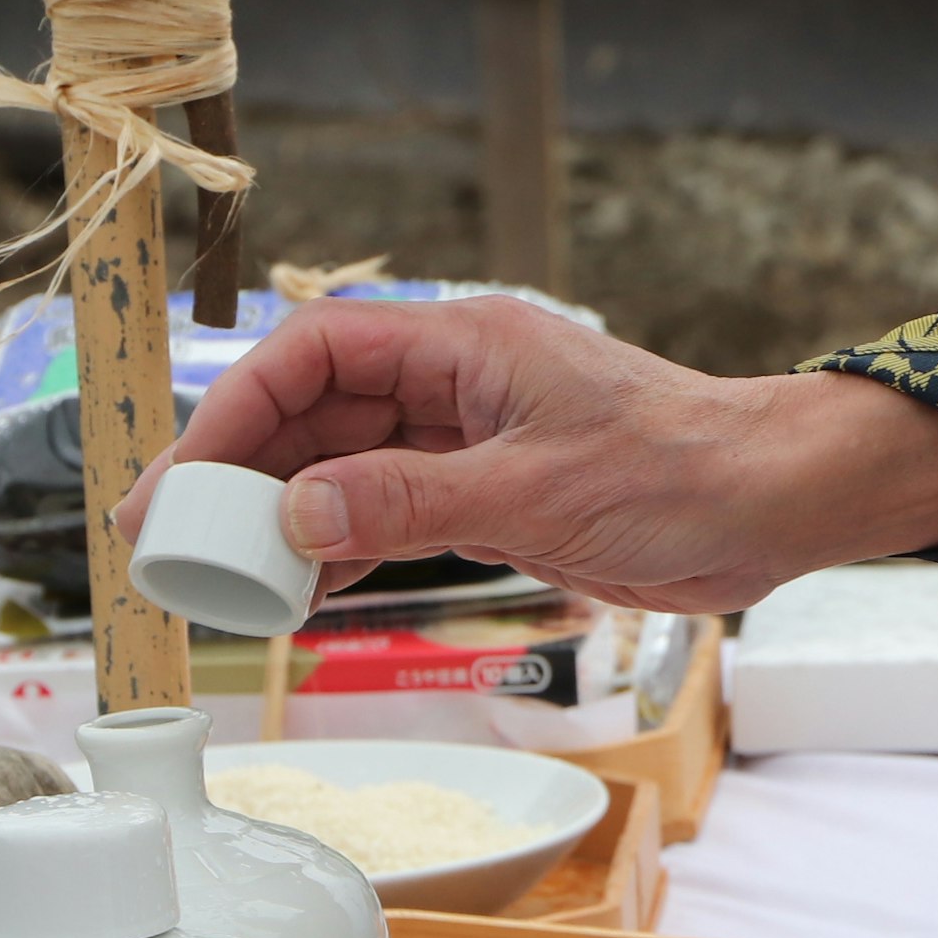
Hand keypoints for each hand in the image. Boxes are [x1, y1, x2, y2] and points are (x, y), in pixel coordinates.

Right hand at [114, 296, 937, 613]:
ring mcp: (468, 442)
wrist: (774, 505)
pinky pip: (384, 515)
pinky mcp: (489, 498)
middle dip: (232, 471)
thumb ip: (408, 503)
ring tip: (211, 575)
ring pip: (340, 469)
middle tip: (163, 538)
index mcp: (463, 347)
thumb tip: (295, 513)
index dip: (236, 411)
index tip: (184, 477)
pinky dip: (335, 550)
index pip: (315, 357)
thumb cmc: (683, 472)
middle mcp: (455, 385)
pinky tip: (292, 589)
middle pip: (311, 414)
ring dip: (275, 517)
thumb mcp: (535, 493)